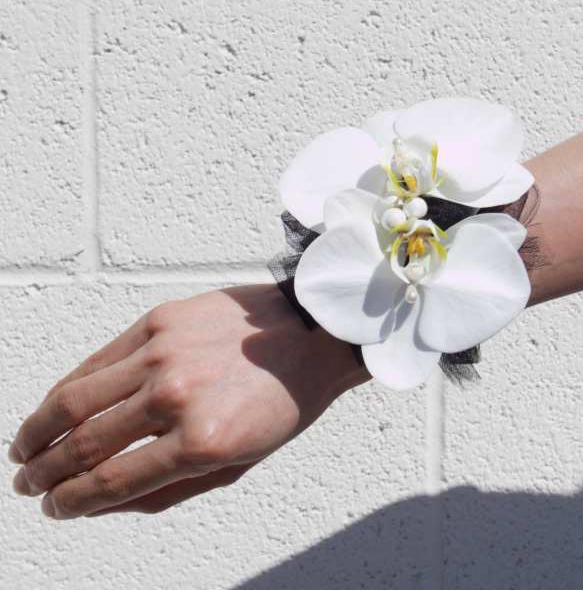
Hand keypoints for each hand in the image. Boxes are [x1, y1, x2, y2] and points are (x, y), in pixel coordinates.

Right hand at [9, 284, 367, 517]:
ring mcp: (164, 353)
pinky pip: (100, 359)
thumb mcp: (239, 462)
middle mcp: (176, 396)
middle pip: (84, 443)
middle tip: (29, 484)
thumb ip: (169, 487)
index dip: (72, 503)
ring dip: (39, 430)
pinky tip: (55, 404)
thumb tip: (105, 501)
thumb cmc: (282, 399)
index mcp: (201, 441)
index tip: (55, 508)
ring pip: (76, 398)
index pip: (111, 482)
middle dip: (46, 472)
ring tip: (24, 450)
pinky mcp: (160, 320)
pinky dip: (69, 386)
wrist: (308, 333)